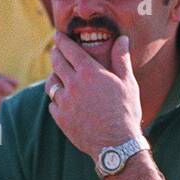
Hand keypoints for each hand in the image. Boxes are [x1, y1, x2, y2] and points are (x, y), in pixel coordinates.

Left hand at [45, 33, 142, 158]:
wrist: (116, 144)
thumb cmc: (125, 112)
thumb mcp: (128, 83)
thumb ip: (121, 59)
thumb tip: (122, 39)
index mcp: (89, 72)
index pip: (69, 49)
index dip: (62, 40)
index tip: (58, 35)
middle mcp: (73, 84)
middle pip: (57, 62)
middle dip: (55, 53)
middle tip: (56, 50)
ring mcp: (64, 102)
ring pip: (51, 83)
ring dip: (53, 76)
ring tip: (57, 75)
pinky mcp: (61, 118)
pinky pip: (52, 104)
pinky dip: (56, 99)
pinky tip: (62, 100)